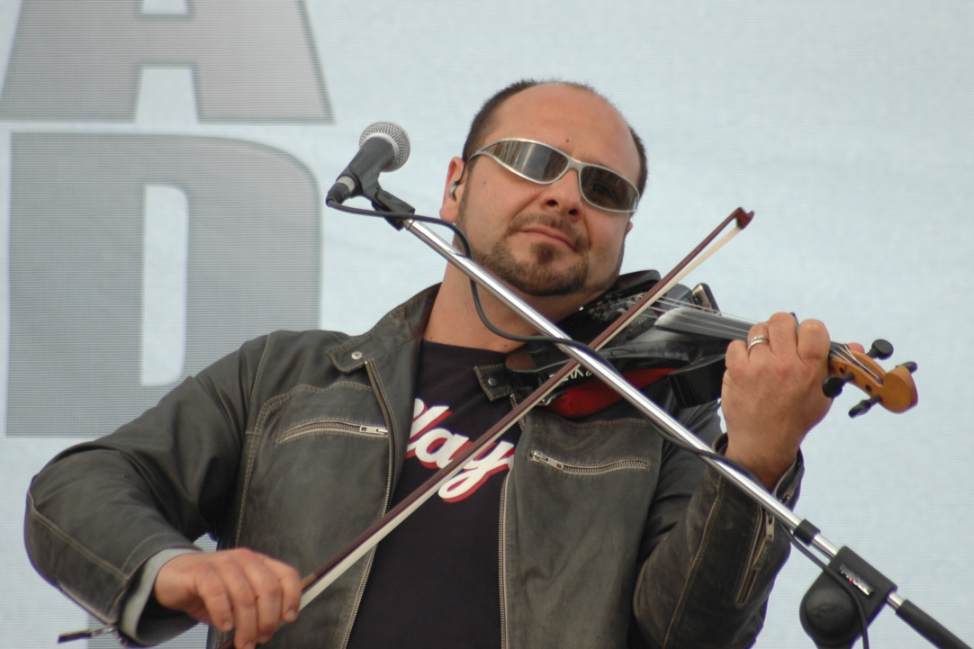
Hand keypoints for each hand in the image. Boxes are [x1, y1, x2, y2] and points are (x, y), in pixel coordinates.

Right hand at [153, 549, 301, 648]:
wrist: (172, 577)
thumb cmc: (211, 591)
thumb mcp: (239, 598)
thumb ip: (258, 606)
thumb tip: (275, 627)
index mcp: (259, 563)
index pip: (287, 575)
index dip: (292, 598)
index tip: (288, 619)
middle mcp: (245, 559)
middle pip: (268, 588)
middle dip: (268, 619)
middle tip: (261, 639)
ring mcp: (222, 563)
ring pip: (244, 594)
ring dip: (246, 624)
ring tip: (243, 643)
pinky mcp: (200, 572)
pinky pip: (216, 592)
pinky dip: (223, 612)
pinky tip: (225, 626)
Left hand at [722, 312, 831, 487]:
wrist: (764, 442)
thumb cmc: (794, 419)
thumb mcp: (824, 395)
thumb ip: (836, 368)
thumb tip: (856, 346)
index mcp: (810, 368)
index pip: (812, 327)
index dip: (808, 330)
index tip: (804, 339)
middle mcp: (785, 364)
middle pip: (782, 320)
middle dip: (783, 329)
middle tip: (782, 344)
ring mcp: (759, 365)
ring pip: (758, 330)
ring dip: (761, 340)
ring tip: (765, 358)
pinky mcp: (737, 370)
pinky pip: (736, 344)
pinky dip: (741, 352)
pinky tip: (749, 366)